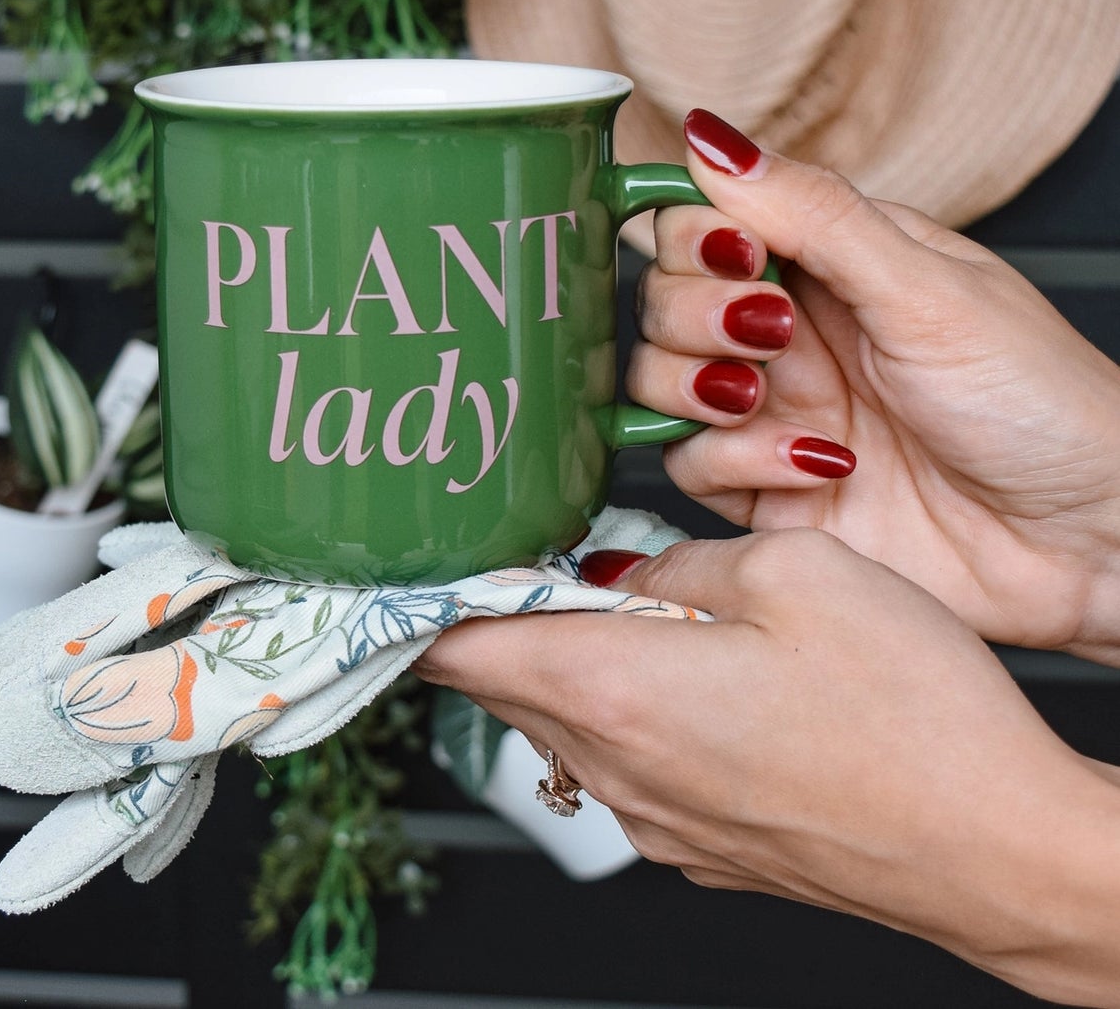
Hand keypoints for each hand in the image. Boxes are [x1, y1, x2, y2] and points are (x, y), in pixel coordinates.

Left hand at [418, 532, 1119, 1005]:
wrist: (1005, 856)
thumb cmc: (916, 717)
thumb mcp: (797, 572)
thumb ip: (684, 558)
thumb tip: (638, 570)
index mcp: (617, 691)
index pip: (459, 648)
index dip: (424, 601)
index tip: (409, 565)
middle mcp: (620, 770)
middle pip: (506, 684)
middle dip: (504, 620)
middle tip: (529, 556)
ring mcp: (661, 822)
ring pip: (566, 724)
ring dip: (573, 663)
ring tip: (630, 606)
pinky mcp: (706, 849)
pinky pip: (628, 765)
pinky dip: (628, 712)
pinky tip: (699, 679)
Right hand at [629, 109, 1119, 661]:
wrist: (1087, 540)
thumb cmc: (1040, 401)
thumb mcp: (927, 287)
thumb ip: (812, 212)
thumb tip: (711, 136)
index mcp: (828, 264)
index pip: (704, 223)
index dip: (696, 236)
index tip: (739, 256)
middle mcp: (788, 333)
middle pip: (663, 298)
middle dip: (697, 311)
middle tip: (772, 329)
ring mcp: (773, 412)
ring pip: (657, 379)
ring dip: (697, 382)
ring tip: (768, 392)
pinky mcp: (765, 490)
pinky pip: (687, 465)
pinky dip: (735, 461)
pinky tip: (819, 463)